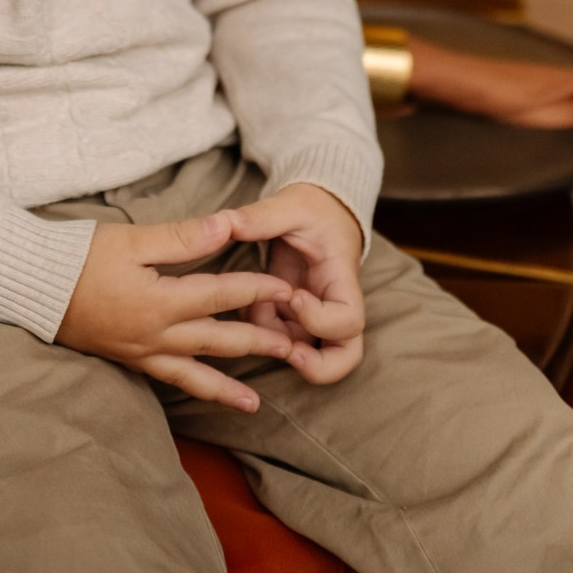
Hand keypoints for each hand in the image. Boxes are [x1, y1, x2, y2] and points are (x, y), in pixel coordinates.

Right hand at [56, 211, 295, 412]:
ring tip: (256, 404)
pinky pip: (170, 380)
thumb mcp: (132, 239)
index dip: (256, 289)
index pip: (221, 296)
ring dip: (228, 387)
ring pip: (195, 374)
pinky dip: (194, 389)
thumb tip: (227, 226)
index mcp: (160, 302)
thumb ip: (182, 237)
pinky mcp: (129, 359)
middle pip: (218, 341)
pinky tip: (207, 393)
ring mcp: (142, 353)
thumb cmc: (80, 257)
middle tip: (294, 347)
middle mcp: (156, 336)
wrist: (34, 286)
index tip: (286, 287)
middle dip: (258, 342)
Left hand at [225, 184, 364, 385]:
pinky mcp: (295, 316)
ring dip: (277, 345)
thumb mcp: (290, 205)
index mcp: (342, 279)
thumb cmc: (312, 208)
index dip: (321, 320)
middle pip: (345, 356)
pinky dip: (261, 330)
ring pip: (309, 355)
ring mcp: (315, 315)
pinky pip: (281, 339)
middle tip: (286, 353)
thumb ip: (261, 216)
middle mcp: (334, 305)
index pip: (348, 320)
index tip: (294, 296)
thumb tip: (224, 222)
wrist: (318, 210)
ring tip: (254, 315)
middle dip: (317, 367)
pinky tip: (248, 305)